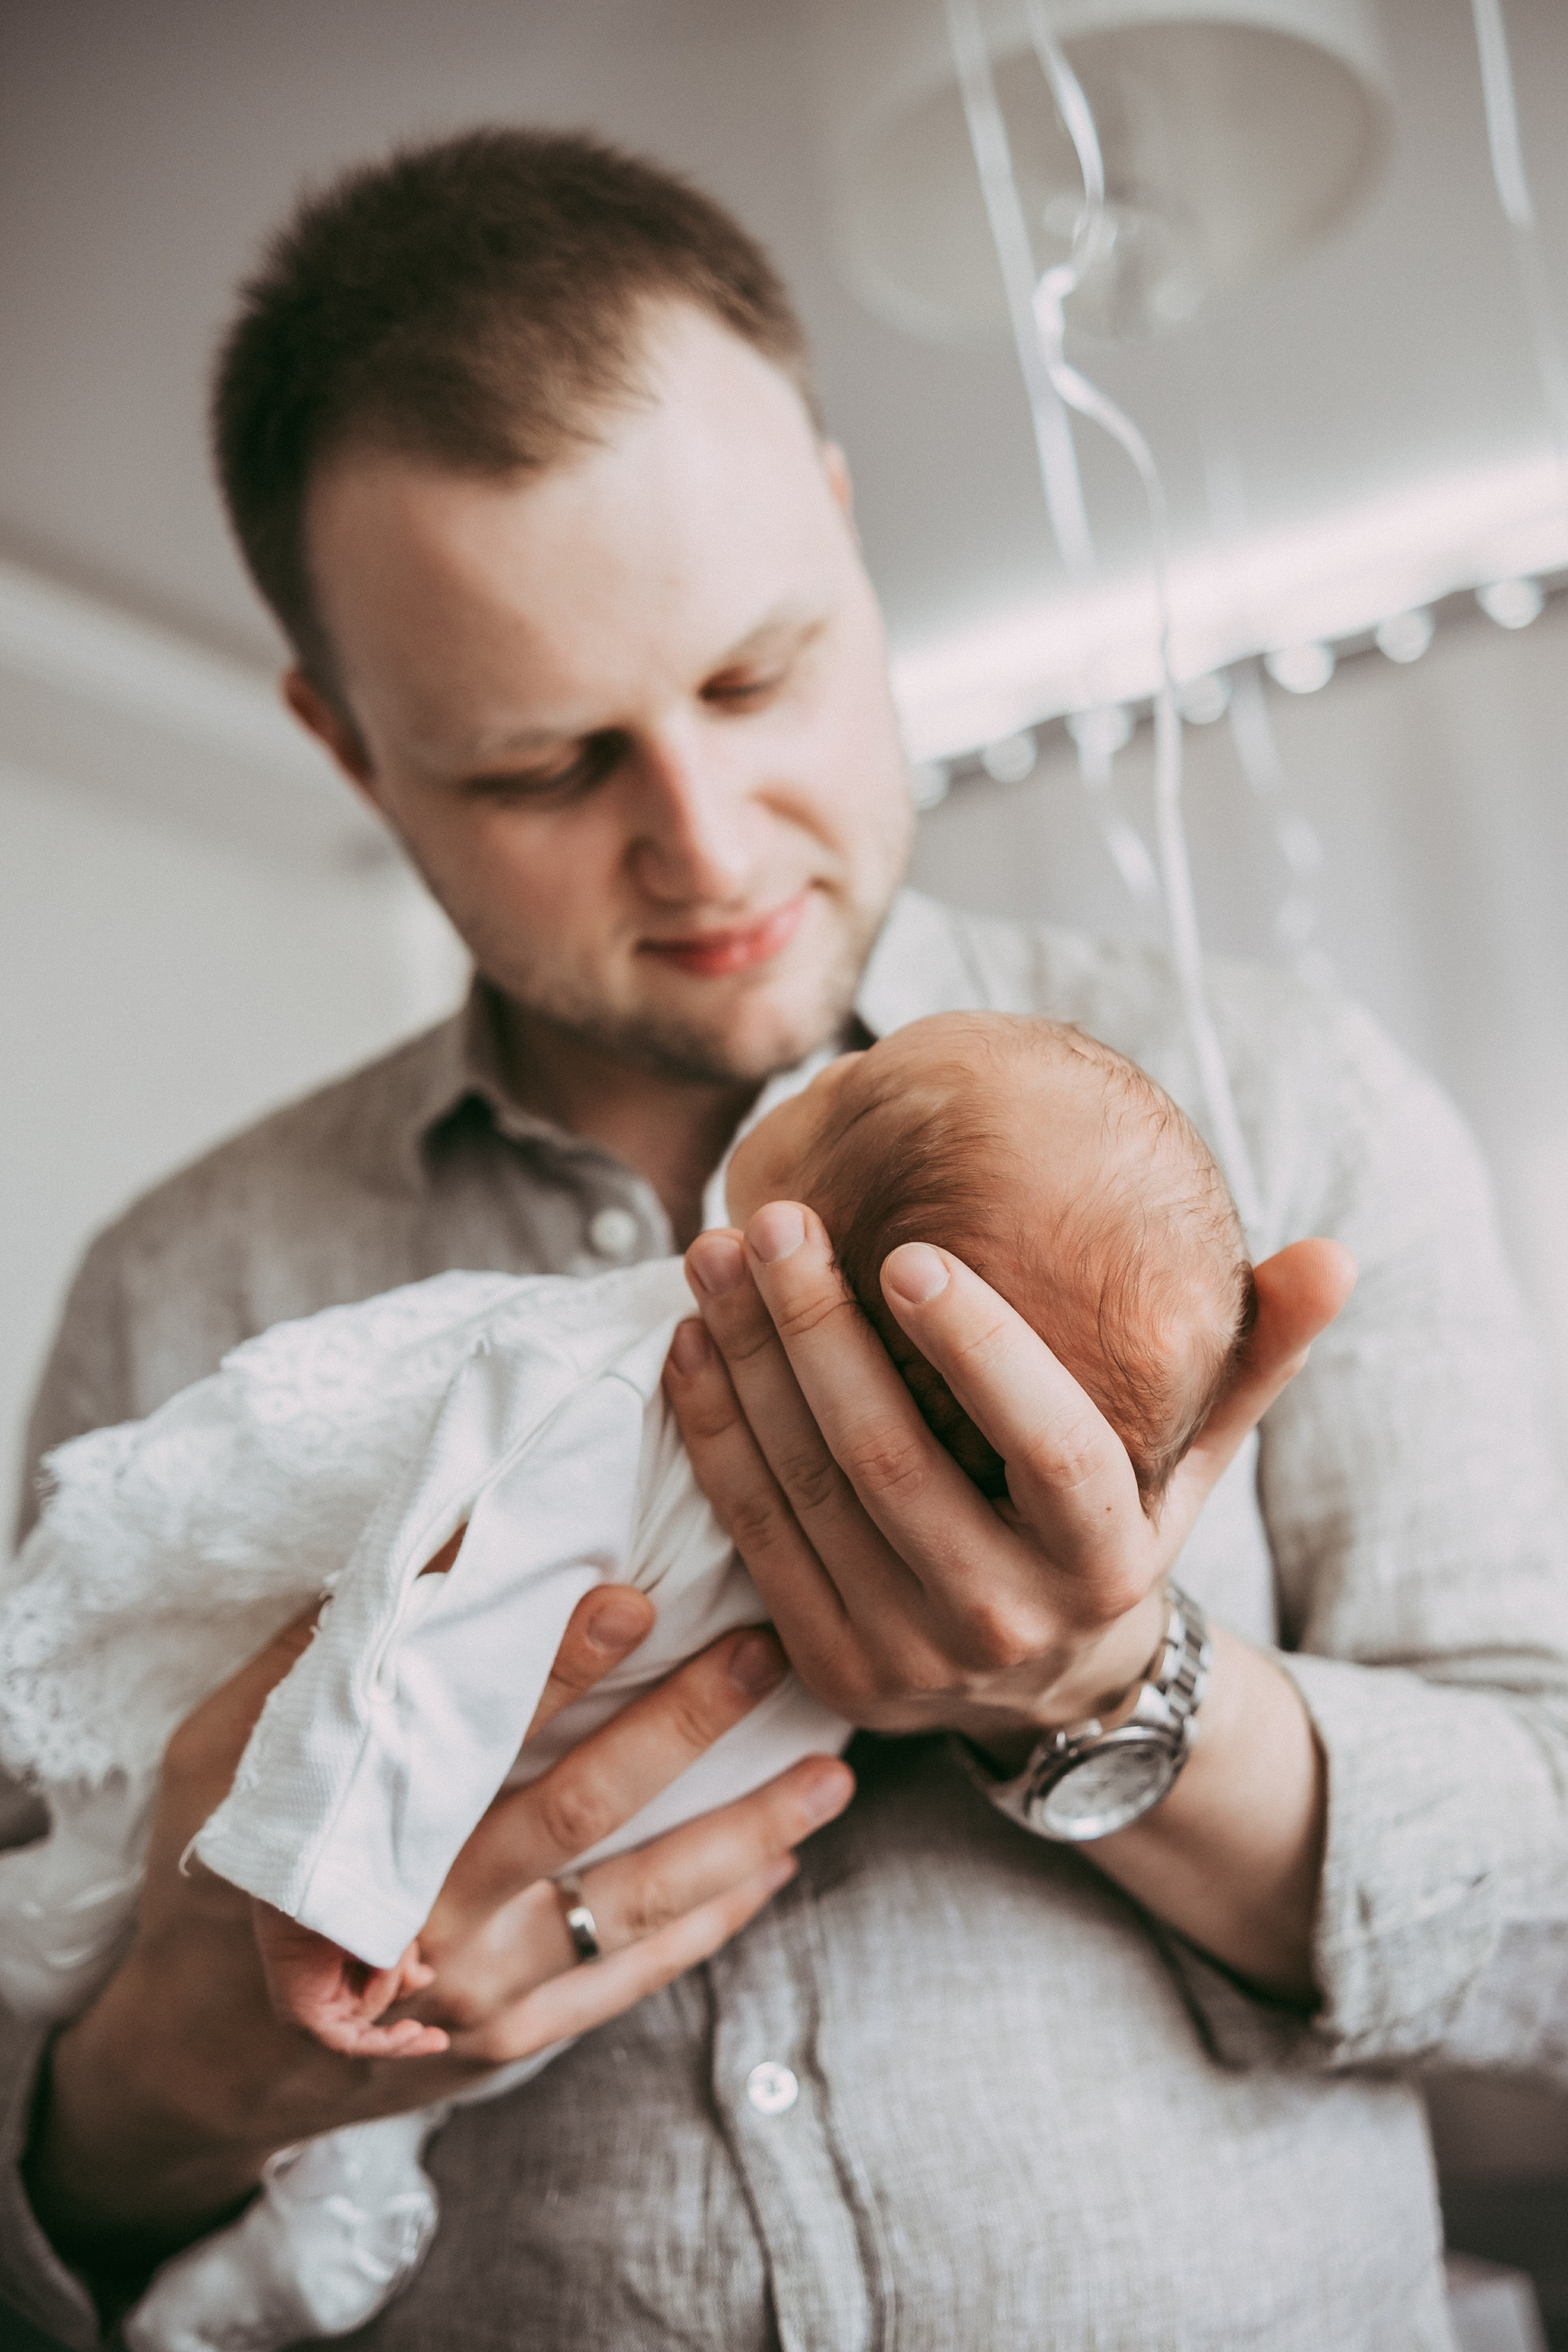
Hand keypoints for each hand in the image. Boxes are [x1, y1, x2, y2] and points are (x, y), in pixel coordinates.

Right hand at [25, 1588, 852, 2265]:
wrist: (209, 2066)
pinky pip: (635, 1974)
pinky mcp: (520, 2038)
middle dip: (683, 1728)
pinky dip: (713, 1921)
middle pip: (584, 1813)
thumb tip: (403, 1555)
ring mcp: (488, 1995)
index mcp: (369, 1843)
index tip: (632, 1595)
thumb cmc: (215, 1893)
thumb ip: (307, 1671)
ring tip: (832, 1771)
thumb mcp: (219, 1764)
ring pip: (640, 1901)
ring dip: (745, 1833)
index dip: (558, 1665)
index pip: (482, 1738)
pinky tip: (779, 1866)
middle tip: (765, 1652)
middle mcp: (438, 1924)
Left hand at [666, 1204, 1353, 1754]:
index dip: (981, 1354)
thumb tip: (1334, 1254)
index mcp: (1104, 1561)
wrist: (1050, 1692)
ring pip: (806, 1493)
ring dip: (747, 1368)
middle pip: (891, 1464)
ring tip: (712, 1257)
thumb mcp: (1195, 1459)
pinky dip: (714, 1437)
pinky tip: (689, 1345)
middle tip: (772, 1219)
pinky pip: (752, 1538)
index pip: (1050, 1449)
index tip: (909, 1253)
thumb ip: (1251, 1355)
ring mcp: (904, 1656)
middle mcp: (1003, 1620)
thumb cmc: (1120, 1531)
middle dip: (818, 1332)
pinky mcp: (827, 1666)